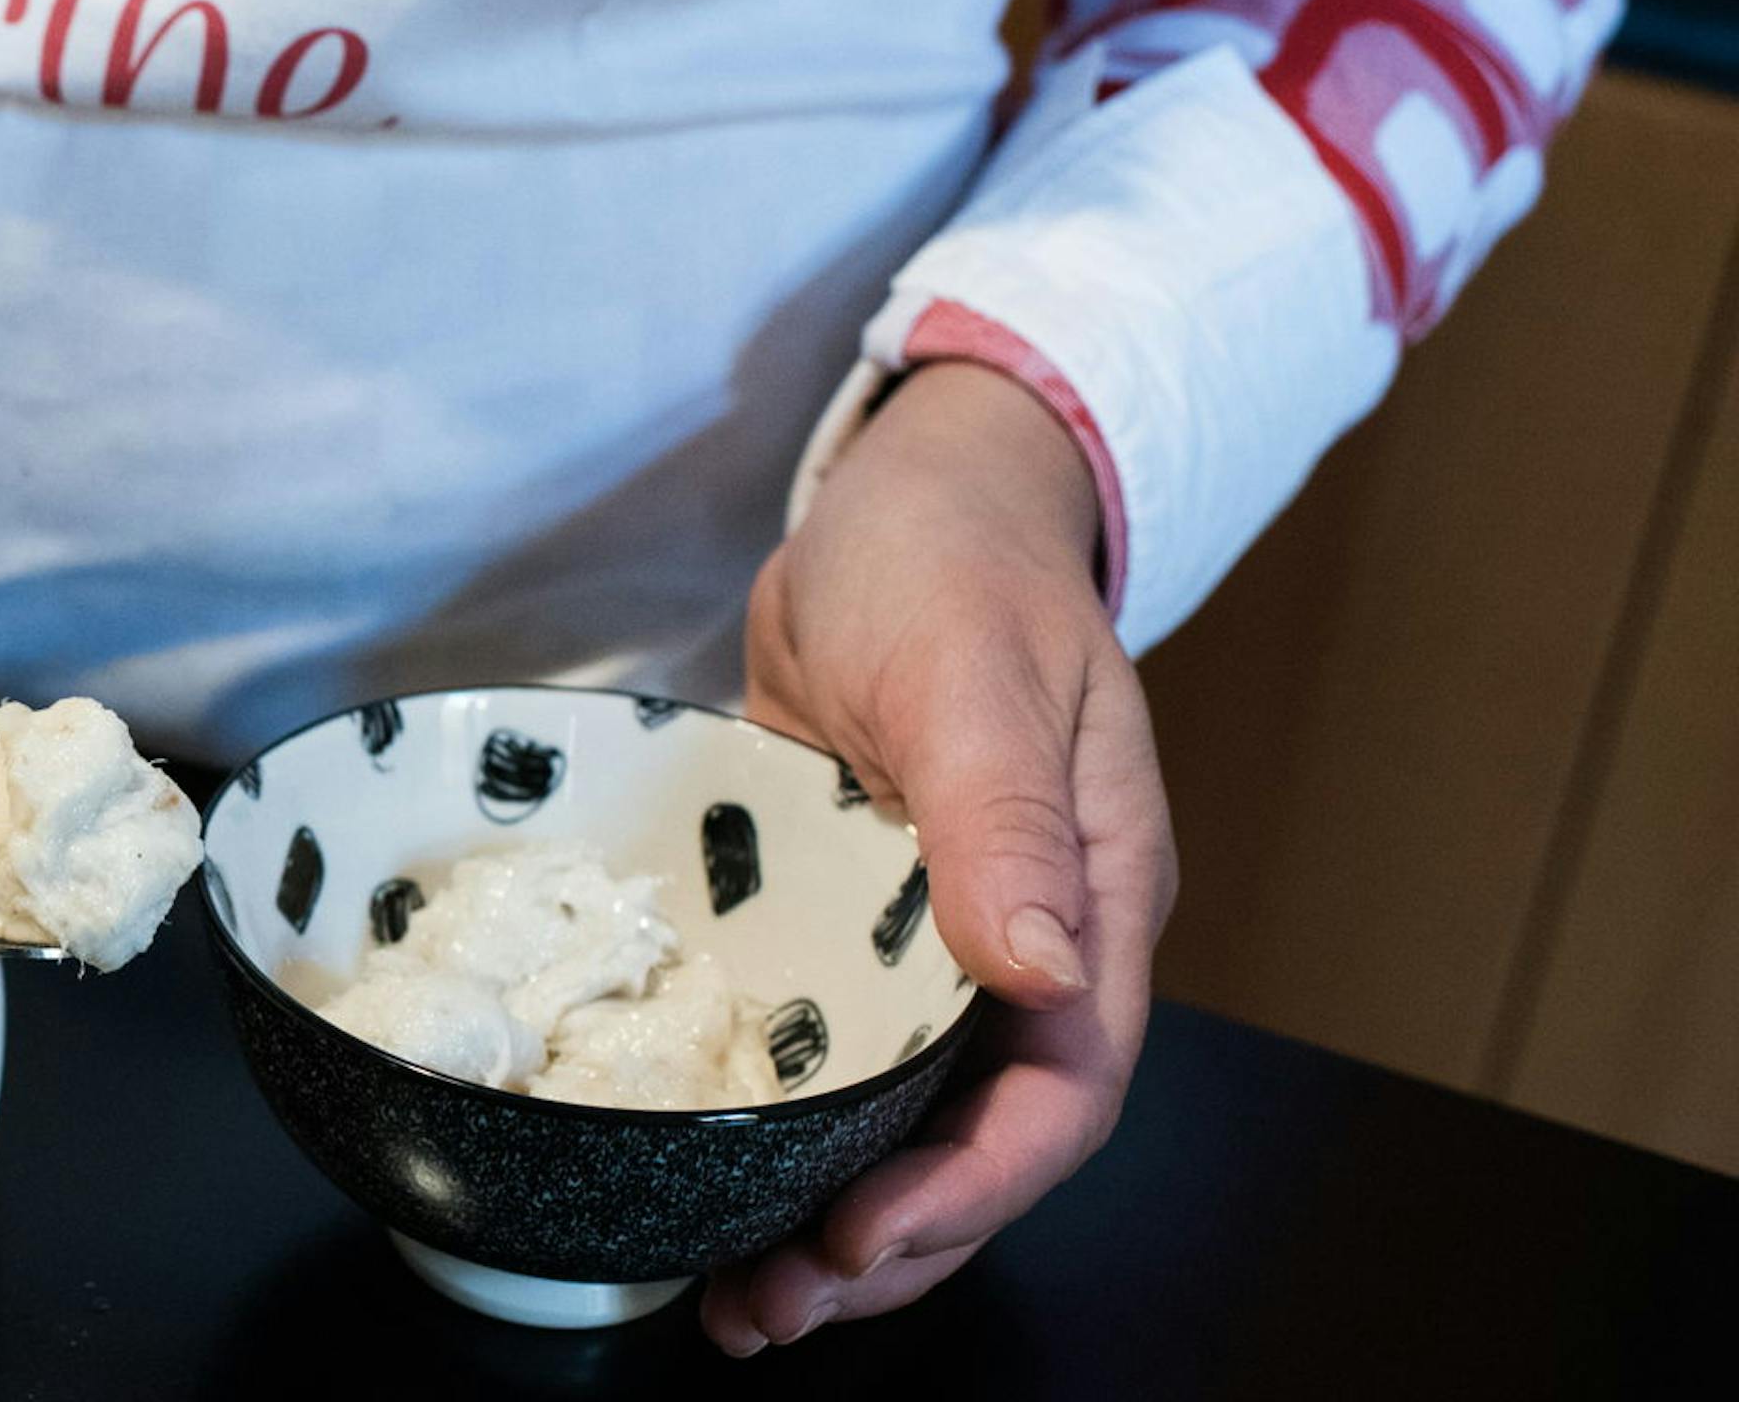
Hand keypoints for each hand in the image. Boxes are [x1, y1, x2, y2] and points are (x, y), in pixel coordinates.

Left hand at [712, 361, 1180, 1351]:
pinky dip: (784, 1137)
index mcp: (1095, 898)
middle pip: (984, 1141)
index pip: (1062, 1090)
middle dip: (889, 1243)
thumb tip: (1039, 965)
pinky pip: (834, 1063)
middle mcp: (1028, 943)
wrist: (905, 498)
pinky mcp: (855, 932)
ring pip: (906, 1121)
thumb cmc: (953, 559)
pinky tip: (710, 1187)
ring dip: (831, 1217)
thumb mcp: (972, 673)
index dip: (971, 1186)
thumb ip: (1003, 820)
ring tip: (737, 1297)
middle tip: (769, 1308)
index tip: (864, 1240)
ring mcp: (940, 945)